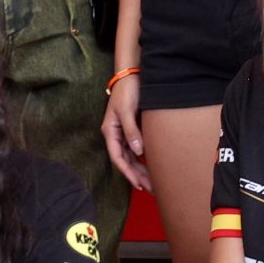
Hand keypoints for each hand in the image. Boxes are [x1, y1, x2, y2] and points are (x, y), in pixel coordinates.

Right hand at [100, 71, 149, 190]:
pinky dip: (144, 159)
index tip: (138, 184)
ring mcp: (125, 132)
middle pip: (125, 161)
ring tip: (153, 183)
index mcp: (110, 131)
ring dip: (141, 170)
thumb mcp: (127, 110)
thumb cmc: (127, 90)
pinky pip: (138, 149)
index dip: (127, 172)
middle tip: (151, 189)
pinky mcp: (134, 129)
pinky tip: (153, 167)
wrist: (133, 74)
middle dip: (136, 175)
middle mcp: (116, 134)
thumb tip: (137, 152)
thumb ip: (131, 131)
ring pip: (132, 157)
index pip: (117, 158)